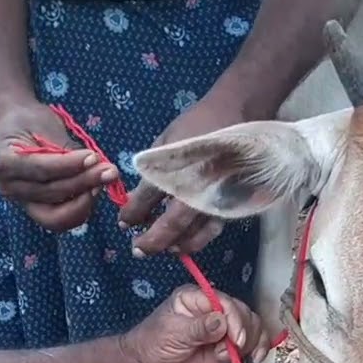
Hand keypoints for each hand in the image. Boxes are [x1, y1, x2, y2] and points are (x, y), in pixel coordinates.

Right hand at [0, 99, 120, 231]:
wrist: (14, 124)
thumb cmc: (30, 120)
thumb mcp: (46, 125)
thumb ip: (68, 150)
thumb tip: (100, 166)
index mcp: (4, 161)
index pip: (42, 169)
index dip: (70, 166)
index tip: (94, 157)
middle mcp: (8, 187)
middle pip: (52, 193)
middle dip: (84, 182)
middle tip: (109, 171)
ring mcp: (19, 201)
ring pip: (56, 214)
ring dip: (85, 199)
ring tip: (103, 180)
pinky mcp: (34, 209)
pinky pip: (58, 219)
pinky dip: (79, 208)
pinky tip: (93, 190)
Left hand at [118, 95, 247, 255]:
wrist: (238, 112)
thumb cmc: (199, 123)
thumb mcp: (167, 138)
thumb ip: (153, 165)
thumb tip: (140, 193)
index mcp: (177, 167)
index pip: (148, 198)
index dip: (132, 213)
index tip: (123, 222)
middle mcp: (197, 187)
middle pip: (171, 224)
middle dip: (151, 240)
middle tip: (137, 250)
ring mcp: (217, 197)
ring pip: (194, 233)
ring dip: (175, 245)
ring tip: (163, 250)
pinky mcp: (233, 202)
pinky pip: (213, 229)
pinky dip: (198, 240)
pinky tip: (186, 243)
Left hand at [121, 285, 270, 362]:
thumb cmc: (153, 343)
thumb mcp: (173, 333)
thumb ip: (199, 328)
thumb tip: (222, 322)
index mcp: (197, 297)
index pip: (225, 302)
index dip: (235, 319)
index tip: (236, 339)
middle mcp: (214, 308)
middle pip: (243, 312)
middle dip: (245, 331)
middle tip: (236, 349)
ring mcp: (222, 327)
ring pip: (252, 326)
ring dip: (252, 341)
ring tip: (238, 355)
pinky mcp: (227, 345)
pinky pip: (250, 343)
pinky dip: (257, 349)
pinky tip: (255, 358)